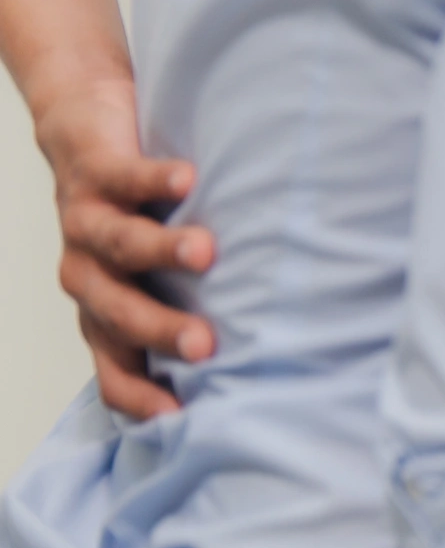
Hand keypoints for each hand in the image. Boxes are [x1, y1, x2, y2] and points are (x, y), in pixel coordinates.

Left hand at [35, 77, 214, 418]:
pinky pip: (124, 178)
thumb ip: (189, 309)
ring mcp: (87, 222)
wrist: (82, 135)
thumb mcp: (153, 275)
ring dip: (162, 251)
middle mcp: (88, 274)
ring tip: (205, 251)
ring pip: (121, 245)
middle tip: (204, 344)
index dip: (137, 394)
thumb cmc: (135, 214)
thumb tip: (259, 354)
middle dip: (160, 329)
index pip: (114, 368)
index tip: (178, 411)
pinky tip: (188, 178)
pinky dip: (155, 179)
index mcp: (102, 310)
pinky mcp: (95, 171)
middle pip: (118, 312)